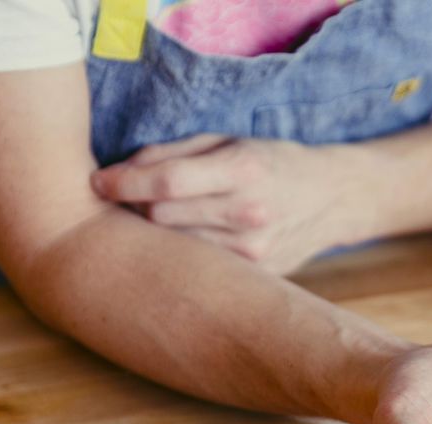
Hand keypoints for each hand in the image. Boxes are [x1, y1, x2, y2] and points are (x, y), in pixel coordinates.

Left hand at [89, 135, 373, 272]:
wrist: (334, 198)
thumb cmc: (272, 162)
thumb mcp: (229, 141)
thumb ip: (175, 153)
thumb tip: (122, 170)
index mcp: (243, 170)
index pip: (167, 182)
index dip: (123, 183)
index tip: (97, 183)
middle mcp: (250, 213)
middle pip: (163, 218)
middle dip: (138, 209)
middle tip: (129, 202)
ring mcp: (256, 250)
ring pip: (177, 249)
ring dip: (159, 236)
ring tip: (160, 222)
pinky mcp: (258, 275)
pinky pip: (203, 269)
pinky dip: (186, 256)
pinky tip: (188, 245)